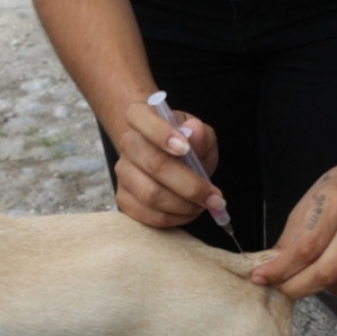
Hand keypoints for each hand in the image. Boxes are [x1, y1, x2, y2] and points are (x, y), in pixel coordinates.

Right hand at [114, 102, 223, 227]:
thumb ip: (201, 135)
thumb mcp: (200, 135)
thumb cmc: (185, 146)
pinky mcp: (123, 198)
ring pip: (151, 195)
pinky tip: (188, 212)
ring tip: (203, 205)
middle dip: (189, 185)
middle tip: (214, 197)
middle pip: (154, 165)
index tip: (185, 149)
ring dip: (184, 206)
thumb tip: (195, 131)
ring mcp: (122, 173)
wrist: (167, 160)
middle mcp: (127, 144)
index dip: (161, 134)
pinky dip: (174, 218)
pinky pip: (148, 215)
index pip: (140, 118)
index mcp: (141, 117)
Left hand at [251, 163, 336, 299]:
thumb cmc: (335, 190)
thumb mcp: (305, 205)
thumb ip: (289, 239)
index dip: (280, 269)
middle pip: (325, 272)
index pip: (305, 249)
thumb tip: (271, 269)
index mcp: (336, 202)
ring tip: (295, 280)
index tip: (261, 277)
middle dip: (294, 287)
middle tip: (277, 287)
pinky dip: (331, 290)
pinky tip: (321, 279)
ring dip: (310, 288)